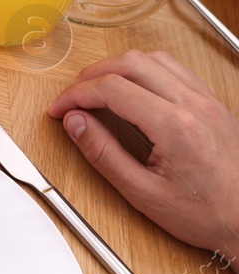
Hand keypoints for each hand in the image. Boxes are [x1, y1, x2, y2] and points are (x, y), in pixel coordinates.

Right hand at [48, 50, 238, 262]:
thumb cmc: (206, 214)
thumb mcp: (143, 193)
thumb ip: (103, 154)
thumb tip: (75, 123)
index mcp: (175, 127)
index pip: (111, 88)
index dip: (75, 95)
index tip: (60, 109)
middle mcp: (193, 105)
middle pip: (130, 63)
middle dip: (92, 75)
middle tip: (74, 97)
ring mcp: (207, 101)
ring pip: (153, 59)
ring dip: (118, 67)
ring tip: (99, 89)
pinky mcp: (213, 103)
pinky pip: (174, 68)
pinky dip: (145, 70)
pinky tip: (134, 89)